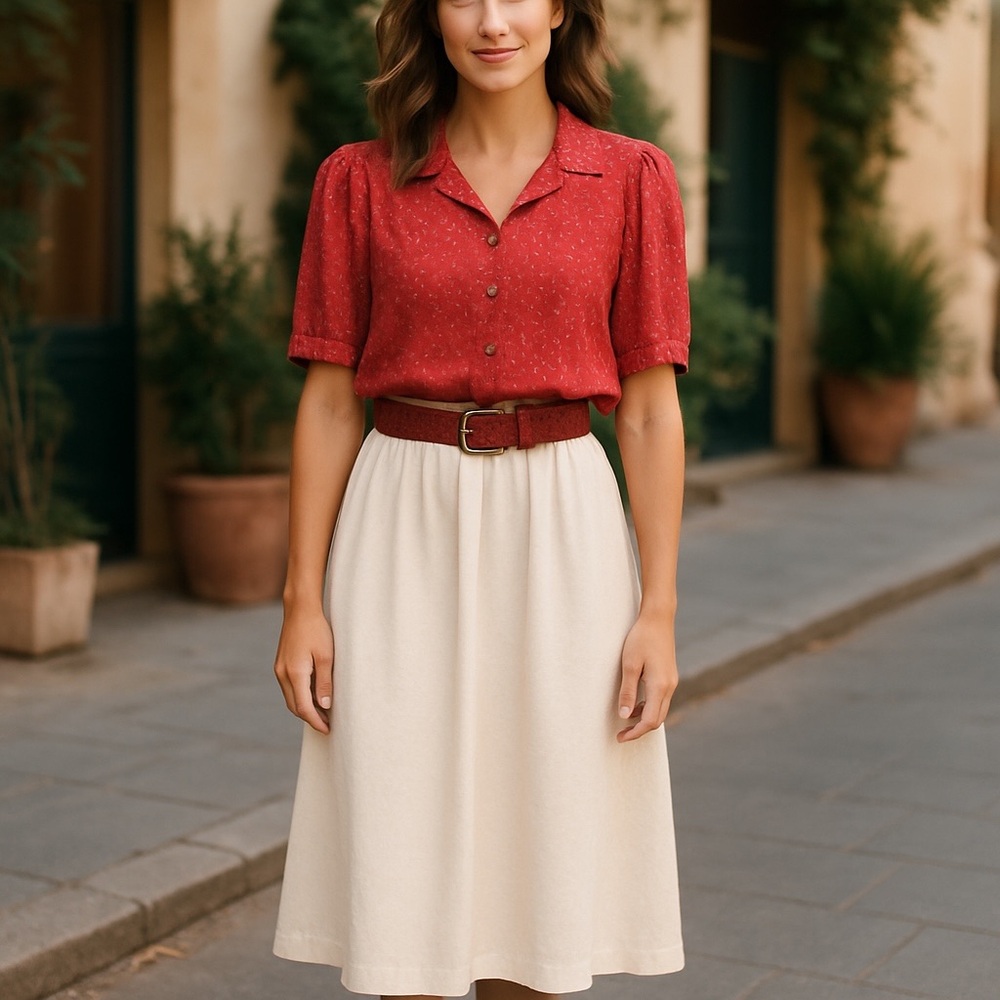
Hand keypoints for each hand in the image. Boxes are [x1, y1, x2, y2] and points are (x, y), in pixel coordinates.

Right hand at [274, 606, 334, 733]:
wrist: (300, 609)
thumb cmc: (316, 630)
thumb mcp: (326, 657)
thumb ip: (324, 682)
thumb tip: (324, 706)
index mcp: (294, 673)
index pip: (303, 707)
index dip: (315, 721)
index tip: (328, 729)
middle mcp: (283, 674)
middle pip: (294, 706)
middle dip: (310, 718)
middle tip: (327, 724)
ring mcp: (280, 669)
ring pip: (291, 697)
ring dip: (305, 707)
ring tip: (323, 712)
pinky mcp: (281, 664)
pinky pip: (290, 687)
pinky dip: (301, 695)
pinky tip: (314, 695)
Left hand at [616, 613, 678, 742]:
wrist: (658, 619)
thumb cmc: (641, 639)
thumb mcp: (629, 664)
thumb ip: (628, 691)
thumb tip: (625, 716)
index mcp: (660, 686)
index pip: (650, 720)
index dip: (635, 733)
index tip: (620, 737)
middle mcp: (669, 687)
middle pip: (658, 719)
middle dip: (640, 730)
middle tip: (621, 734)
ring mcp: (671, 682)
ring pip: (660, 710)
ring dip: (644, 719)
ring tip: (626, 720)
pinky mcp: (669, 676)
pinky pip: (661, 700)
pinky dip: (649, 707)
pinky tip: (635, 704)